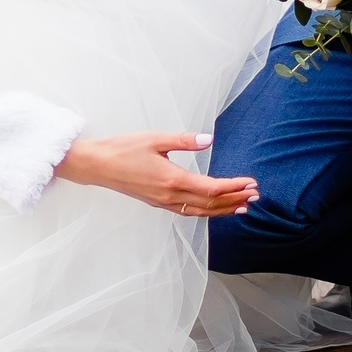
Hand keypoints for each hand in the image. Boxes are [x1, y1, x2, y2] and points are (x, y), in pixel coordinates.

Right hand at [55, 133, 258, 217]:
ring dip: (223, 209)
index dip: (234, 187)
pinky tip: (213, 208)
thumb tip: (208, 139)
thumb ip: (184, 140)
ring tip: (242, 206)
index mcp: (172, 180)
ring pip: (200, 212)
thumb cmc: (123, 149)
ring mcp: (163, 203)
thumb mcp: (155, 138)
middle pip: (210, 204)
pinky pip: (188, 212)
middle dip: (235, 199)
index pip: (212, 188)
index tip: (251, 183)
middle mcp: (170, 196)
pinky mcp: (157, 203)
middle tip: (255, 195)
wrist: (96, 165)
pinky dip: (206, 212)